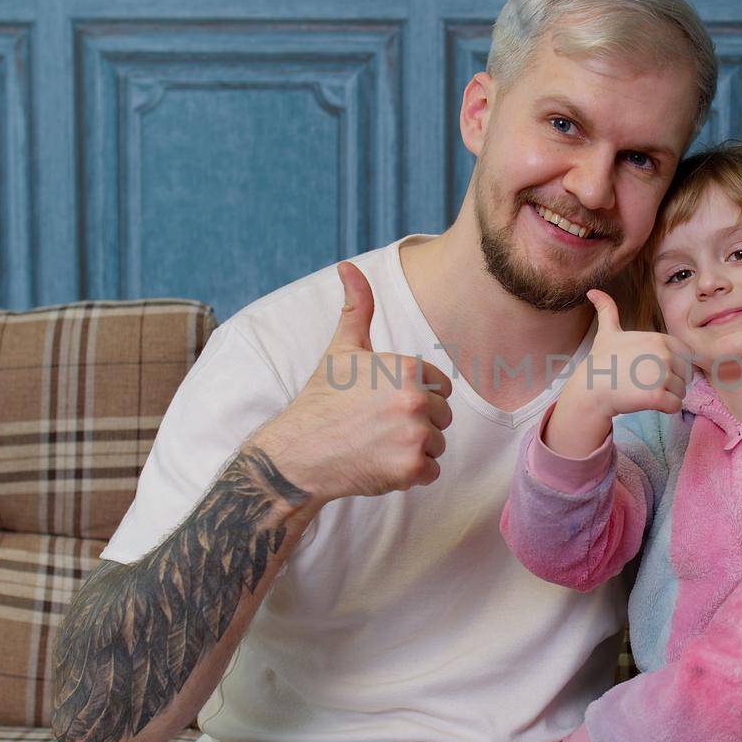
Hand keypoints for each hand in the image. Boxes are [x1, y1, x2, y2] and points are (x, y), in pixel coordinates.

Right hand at [250, 261, 453, 503]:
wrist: (298, 454)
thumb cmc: (322, 400)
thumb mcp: (341, 349)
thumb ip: (357, 307)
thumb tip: (348, 266)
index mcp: (408, 368)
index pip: (441, 387)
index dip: (415, 396)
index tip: (384, 403)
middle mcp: (416, 399)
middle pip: (443, 416)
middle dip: (417, 423)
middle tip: (378, 426)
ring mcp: (415, 435)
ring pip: (438, 444)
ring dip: (414, 449)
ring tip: (378, 444)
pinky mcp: (411, 469)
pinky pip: (431, 472)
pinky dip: (411, 474)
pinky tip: (380, 463)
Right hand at [564, 288, 692, 418]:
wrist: (590, 389)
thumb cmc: (601, 363)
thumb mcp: (607, 333)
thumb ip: (607, 310)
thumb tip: (592, 291)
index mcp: (659, 339)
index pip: (686, 356)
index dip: (673, 365)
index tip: (651, 369)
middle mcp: (664, 355)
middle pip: (684, 375)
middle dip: (670, 382)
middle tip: (645, 383)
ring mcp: (661, 375)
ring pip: (682, 392)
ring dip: (668, 396)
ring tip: (645, 393)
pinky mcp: (657, 396)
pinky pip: (676, 405)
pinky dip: (667, 408)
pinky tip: (650, 404)